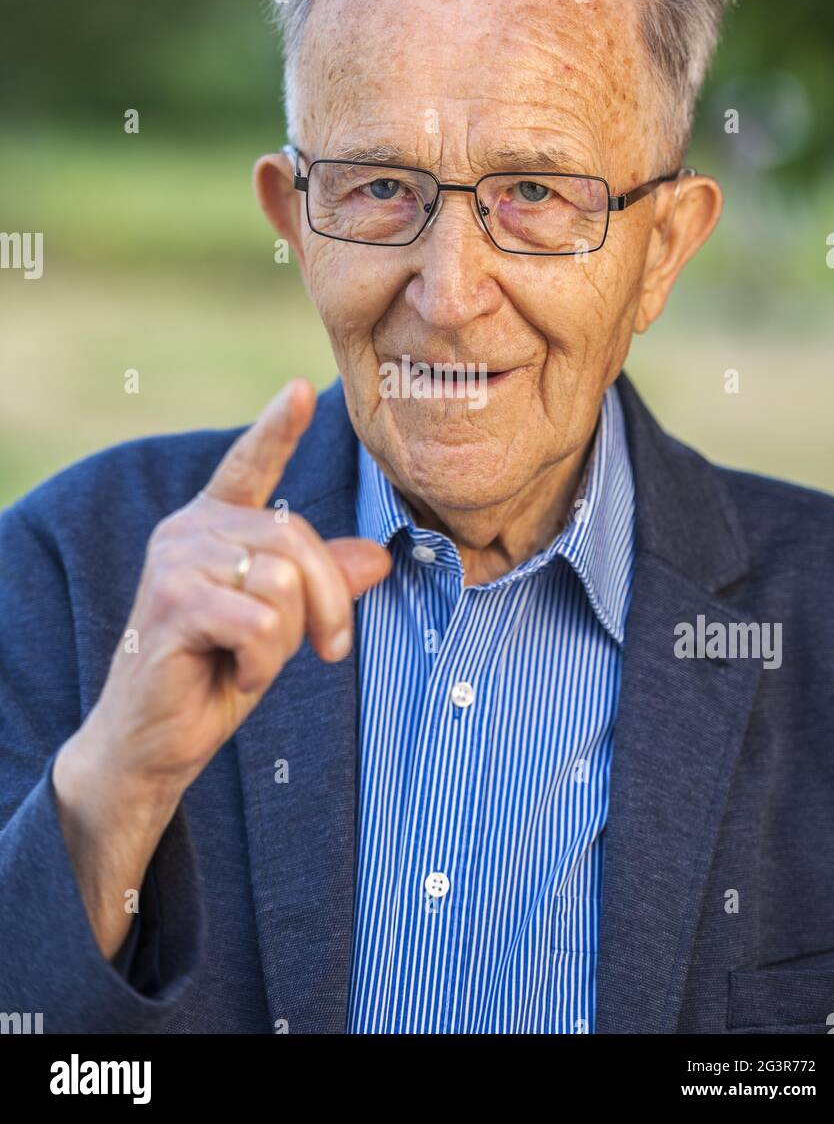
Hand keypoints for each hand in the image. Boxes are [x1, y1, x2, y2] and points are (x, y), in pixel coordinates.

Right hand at [78, 378, 390, 793]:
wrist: (153, 743)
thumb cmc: (214, 676)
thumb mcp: (281, 625)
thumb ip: (321, 585)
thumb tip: (379, 556)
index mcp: (213, 525)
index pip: (249, 464)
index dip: (276, 427)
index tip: (302, 389)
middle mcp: (190, 530)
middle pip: (297, 539)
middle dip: (329, 603)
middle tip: (329, 649)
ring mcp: (176, 563)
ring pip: (284, 582)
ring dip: (287, 641)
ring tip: (253, 662)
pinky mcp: (174, 605)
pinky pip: (261, 622)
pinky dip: (263, 662)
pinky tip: (234, 675)